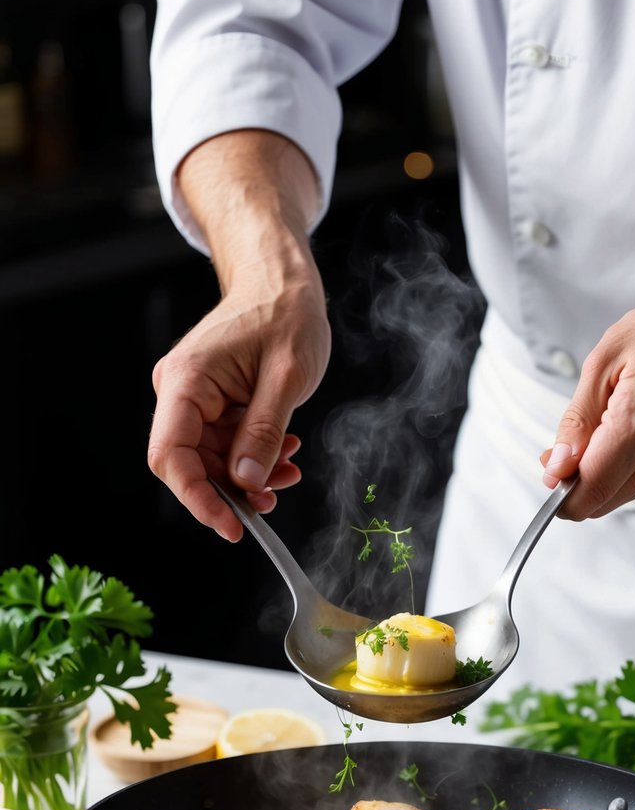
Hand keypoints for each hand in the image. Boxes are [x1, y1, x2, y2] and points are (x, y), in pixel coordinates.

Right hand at [148, 260, 330, 541]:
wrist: (284, 282)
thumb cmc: (285, 314)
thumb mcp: (286, 377)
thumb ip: (264, 432)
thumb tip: (245, 481)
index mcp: (186, 381)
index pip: (172, 456)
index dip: (198, 499)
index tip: (233, 527)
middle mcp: (180, 392)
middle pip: (190, 465)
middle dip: (232, 491)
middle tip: (272, 500)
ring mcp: (195, 399)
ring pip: (212, 461)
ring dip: (249, 476)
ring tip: (288, 471)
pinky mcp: (213, 404)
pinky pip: (226, 446)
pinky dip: (254, 458)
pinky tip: (284, 453)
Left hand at [539, 288, 634, 518]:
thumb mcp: (602, 363)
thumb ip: (576, 422)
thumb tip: (556, 467)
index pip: (591, 489)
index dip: (561, 494)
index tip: (551, 475)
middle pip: (602, 502)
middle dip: (577, 483)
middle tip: (573, 445)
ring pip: (619, 496)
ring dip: (603, 474)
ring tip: (612, 426)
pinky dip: (625, 468)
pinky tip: (634, 431)